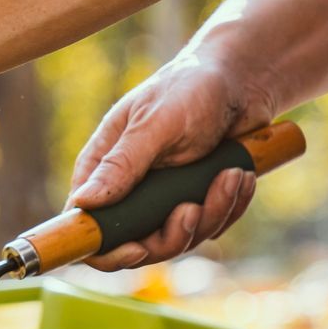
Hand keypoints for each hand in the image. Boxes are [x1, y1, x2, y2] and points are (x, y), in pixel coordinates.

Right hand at [66, 42, 277, 269]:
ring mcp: (164, 198)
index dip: (105, 248)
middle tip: (192, 209)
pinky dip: (230, 206)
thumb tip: (83, 204)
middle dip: (172, 234)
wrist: (244, 80)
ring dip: (211, 213)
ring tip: (232, 176)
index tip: (137, 248)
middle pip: (137, 244)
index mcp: (103, 167)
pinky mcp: (197, 199)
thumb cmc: (189, 88)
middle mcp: (128, 188)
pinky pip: (211, 225)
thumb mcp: (154, 125)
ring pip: (179, 238)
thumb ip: (121, 165)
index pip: (86, 223)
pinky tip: (241, 176)